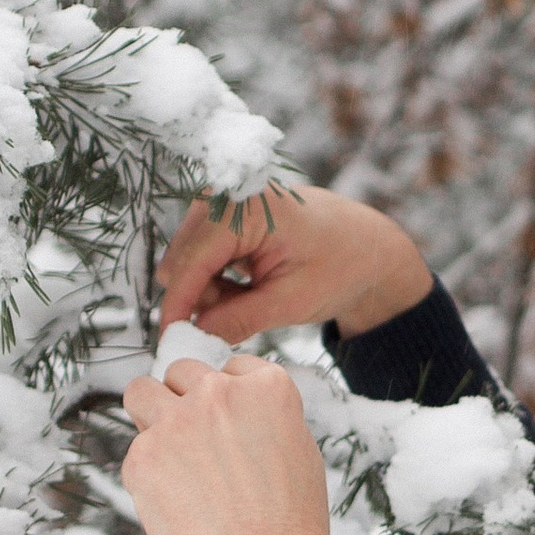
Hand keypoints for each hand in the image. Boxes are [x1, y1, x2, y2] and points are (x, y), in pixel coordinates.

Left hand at [121, 351, 335, 534]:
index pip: (233, 366)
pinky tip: (174, 500)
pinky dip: (149, 470)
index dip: (229, 396)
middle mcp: (219, 393)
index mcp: (267, 387)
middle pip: (182, 372)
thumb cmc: (290, 522)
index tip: (229, 423)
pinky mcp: (141, 457)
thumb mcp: (298, 450)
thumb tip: (231, 409)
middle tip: (197, 443)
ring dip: (151, 413)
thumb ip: (262, 416)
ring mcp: (175, 422)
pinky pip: (135, 448)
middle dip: (186, 400)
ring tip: (168, 453)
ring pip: (141, 392)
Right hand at [156, 180, 433, 343]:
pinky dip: (215, 280)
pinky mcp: (219, 214)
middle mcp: (227, 196)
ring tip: (255, 297)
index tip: (169, 339)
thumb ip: (239, 319)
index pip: (194, 260)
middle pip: (182, 261)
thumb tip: (192, 335)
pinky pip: (197, 257)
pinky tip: (248, 285)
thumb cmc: (338, 266)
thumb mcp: (292, 302)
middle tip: (242, 317)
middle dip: (201, 298)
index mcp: (248, 207)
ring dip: (209, 291)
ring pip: (185, 261)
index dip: (178, 303)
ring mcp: (220, 202)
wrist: (364, 247)